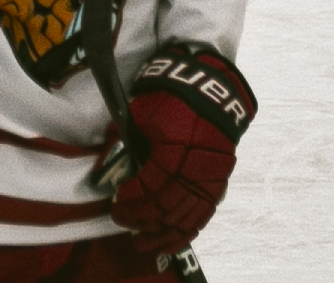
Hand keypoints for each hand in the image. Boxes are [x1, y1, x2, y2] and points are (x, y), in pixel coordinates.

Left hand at [108, 43, 254, 253]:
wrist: (208, 90)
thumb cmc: (168, 98)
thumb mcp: (142, 116)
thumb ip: (130, 144)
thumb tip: (115, 169)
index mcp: (174, 150)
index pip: (151, 187)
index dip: (132, 200)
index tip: (116, 204)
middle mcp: (196, 169)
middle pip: (168, 207)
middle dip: (143, 220)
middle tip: (122, 223)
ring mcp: (211, 178)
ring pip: (188, 218)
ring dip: (163, 234)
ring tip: (143, 243)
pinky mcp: (219, 182)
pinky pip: (204, 215)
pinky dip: (187, 231)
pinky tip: (171, 241)